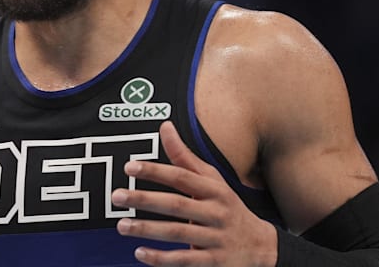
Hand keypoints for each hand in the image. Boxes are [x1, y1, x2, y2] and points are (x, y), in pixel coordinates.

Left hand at [110, 121, 277, 265]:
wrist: (261, 247)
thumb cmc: (227, 208)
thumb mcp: (212, 181)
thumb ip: (185, 157)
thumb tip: (165, 126)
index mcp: (214, 190)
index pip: (182, 177)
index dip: (155, 171)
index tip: (130, 166)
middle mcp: (216, 213)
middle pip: (177, 204)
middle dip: (144, 200)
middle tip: (117, 196)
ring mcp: (216, 239)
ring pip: (178, 233)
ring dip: (147, 229)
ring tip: (121, 225)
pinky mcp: (213, 263)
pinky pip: (184, 260)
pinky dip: (161, 258)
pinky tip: (140, 253)